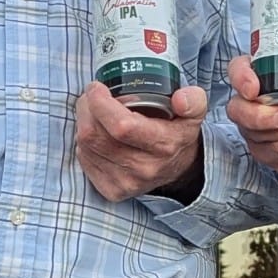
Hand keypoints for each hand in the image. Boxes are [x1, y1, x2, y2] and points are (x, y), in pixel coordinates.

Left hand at [75, 79, 207, 199]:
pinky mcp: (112, 190)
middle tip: (93, 95)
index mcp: (164, 145)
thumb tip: (179, 99)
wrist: (178, 169)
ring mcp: (126, 182)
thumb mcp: (194, 113)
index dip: (101, 104)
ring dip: (83, 122)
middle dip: (87, 108)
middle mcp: (144, 168)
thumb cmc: (177, 133)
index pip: (122, 126)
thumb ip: (193, 100)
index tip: (97, 87)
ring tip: (95, 112)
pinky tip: (97, 134)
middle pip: (95, 135)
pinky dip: (85, 142)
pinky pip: (84, 159)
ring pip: (86, 145)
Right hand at [223, 55, 277, 180]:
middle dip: (259, 115)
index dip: (240, 76)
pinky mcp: (266, 151)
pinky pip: (273, 150)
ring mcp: (257, 128)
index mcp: (267, 75)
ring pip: (259, 132)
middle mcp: (255, 101)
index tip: (253, 87)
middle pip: (237, 108)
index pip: (238, 69)